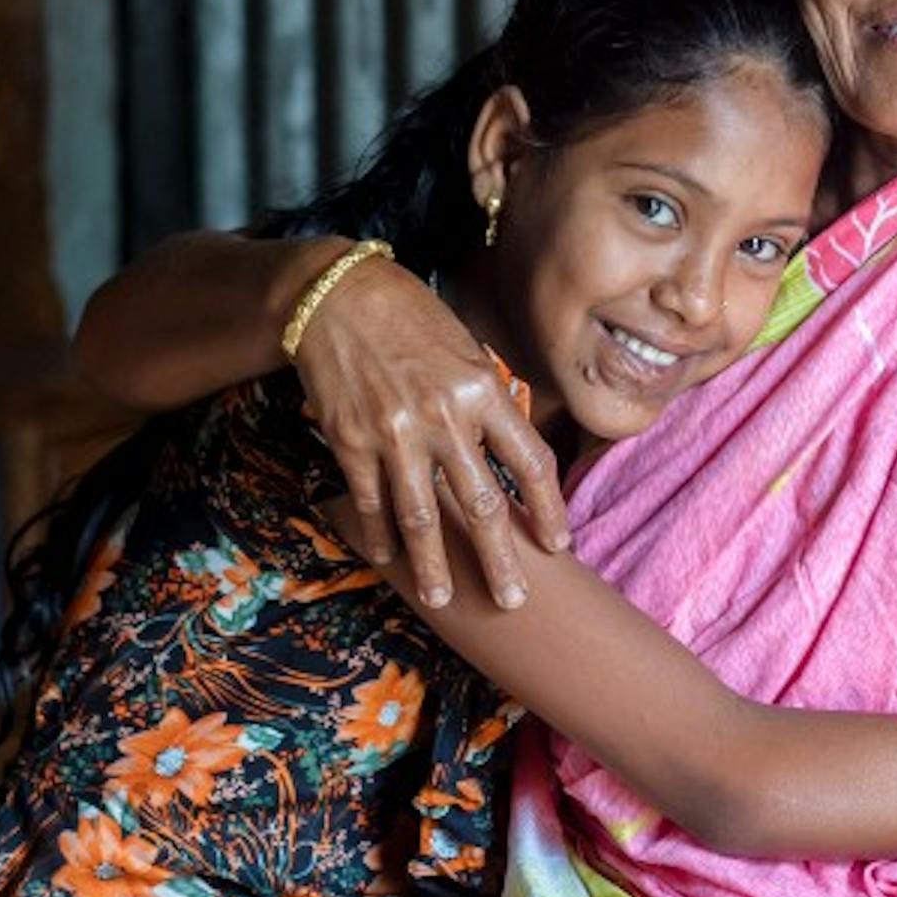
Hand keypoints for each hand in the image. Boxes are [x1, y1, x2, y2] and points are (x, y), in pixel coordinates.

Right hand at [290, 256, 570, 609]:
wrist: (338, 294)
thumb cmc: (412, 318)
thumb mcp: (468, 350)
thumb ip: (488, 403)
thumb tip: (508, 455)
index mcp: (484, 390)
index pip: (531, 463)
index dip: (549, 510)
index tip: (557, 545)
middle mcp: (444, 416)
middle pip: (483, 505)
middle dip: (499, 561)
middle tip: (513, 601)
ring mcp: (394, 433)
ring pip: (421, 517)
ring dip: (433, 565)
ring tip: (443, 597)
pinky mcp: (351, 440)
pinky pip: (371, 500)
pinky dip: (379, 533)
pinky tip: (387, 557)